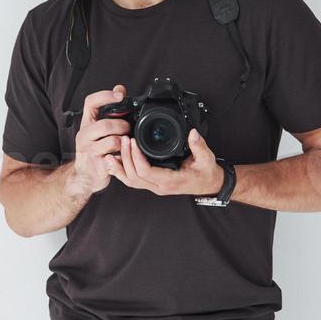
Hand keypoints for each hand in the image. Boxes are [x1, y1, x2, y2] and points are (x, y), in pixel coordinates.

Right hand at [68, 84, 129, 196]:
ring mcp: (89, 151)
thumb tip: (120, 88)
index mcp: (86, 124)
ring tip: (126, 144)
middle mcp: (84, 135)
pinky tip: (122, 157)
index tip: (120, 95)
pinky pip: (115, 159)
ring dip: (124, 142)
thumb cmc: (94, 150)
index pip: (90, 102)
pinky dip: (123, 157)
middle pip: (104, 124)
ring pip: (111, 142)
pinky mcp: (96, 166)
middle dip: (122, 125)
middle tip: (128, 129)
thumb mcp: (98, 129)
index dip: (105, 96)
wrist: (84, 176)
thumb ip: (109, 111)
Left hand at [107, 126, 223, 197]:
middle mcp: (160, 186)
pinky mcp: (153, 183)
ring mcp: (155, 186)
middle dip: (125, 158)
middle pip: (134, 176)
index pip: (146, 171)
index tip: (133, 141)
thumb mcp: (207, 158)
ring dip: (119, 167)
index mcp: (170, 180)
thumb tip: (193, 133)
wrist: (209, 184)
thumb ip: (199, 145)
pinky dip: (122, 172)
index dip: (136, 157)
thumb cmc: (206, 173)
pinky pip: (133, 181)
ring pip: (130, 181)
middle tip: (122, 140)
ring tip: (111, 152)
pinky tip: (115, 163)